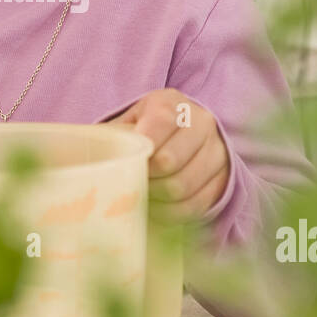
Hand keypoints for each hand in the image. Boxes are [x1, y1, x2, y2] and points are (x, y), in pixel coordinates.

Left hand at [112, 88, 229, 217]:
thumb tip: (92, 161)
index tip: (128, 162)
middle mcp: (201, 122)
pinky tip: (157, 208)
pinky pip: (195, 205)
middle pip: (170, 161)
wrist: (183, 137)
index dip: (141, 149)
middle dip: (145, 178)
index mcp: (172, 102)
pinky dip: (171, 213)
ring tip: (142, 196)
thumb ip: (113, 136)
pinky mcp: (224, 179)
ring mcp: (217, 151)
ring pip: (183, 187)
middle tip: (131, 183)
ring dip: (156, 198)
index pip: (161, 122)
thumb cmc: (144, 131)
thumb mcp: (127, 123)